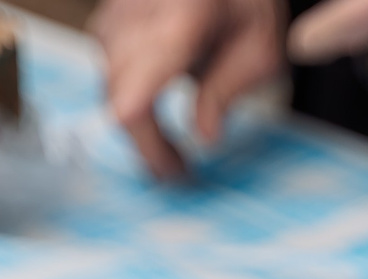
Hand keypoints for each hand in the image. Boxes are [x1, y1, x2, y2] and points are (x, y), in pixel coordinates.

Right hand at [91, 0, 284, 177]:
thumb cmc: (248, 1)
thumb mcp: (262, 50)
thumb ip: (229, 91)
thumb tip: (204, 136)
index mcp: (181, 18)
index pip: (137, 95)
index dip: (149, 145)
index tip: (173, 173)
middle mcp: (140, 9)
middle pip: (118, 92)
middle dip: (144, 140)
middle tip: (175, 170)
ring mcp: (120, 7)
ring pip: (107, 77)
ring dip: (134, 116)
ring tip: (168, 145)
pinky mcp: (113, 10)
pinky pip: (105, 59)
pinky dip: (126, 89)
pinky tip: (152, 103)